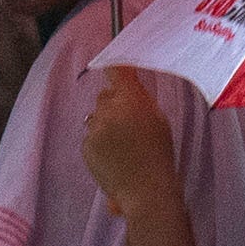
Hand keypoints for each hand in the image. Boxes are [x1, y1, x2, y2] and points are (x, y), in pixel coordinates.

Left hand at [75, 70, 179, 214]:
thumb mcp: (157, 120)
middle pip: (104, 96)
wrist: (146, 190)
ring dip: (105, 126)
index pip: (115, 70)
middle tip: (128, 124)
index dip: (112, 62)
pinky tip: (113, 157)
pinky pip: (90, 136)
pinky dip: (98, 144)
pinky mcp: (86, 146)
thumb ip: (140, 99)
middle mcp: (110, 110)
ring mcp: (95, 128)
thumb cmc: (158, 155)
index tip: (110, 55)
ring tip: (122, 147)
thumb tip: (127, 84)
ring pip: (96, 117)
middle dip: (113, 105)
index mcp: (131, 100)